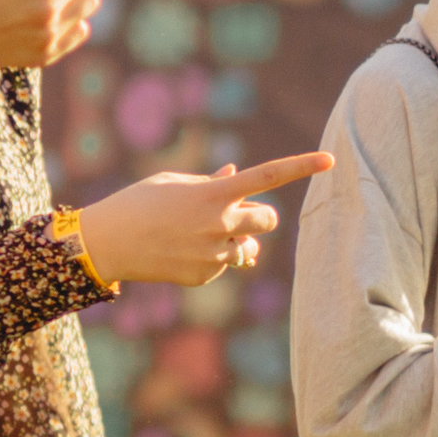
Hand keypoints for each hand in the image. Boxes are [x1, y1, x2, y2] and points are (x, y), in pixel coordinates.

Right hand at [76, 151, 327, 289]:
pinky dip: (211, 260)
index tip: (330, 159)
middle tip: (238, 215)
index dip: (301, 167)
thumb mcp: (174, 183)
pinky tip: (181, 254)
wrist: (108, 243)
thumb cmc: (139, 203)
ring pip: (248, 249)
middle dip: (259, 218)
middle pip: (268, 221)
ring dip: (235, 241)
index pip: (267, 177)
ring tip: (198, 236)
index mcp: (214, 194)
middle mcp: (219, 224)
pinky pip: (224, 266)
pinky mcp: (205, 276)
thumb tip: (236, 174)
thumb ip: (211, 183)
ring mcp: (214, 254)